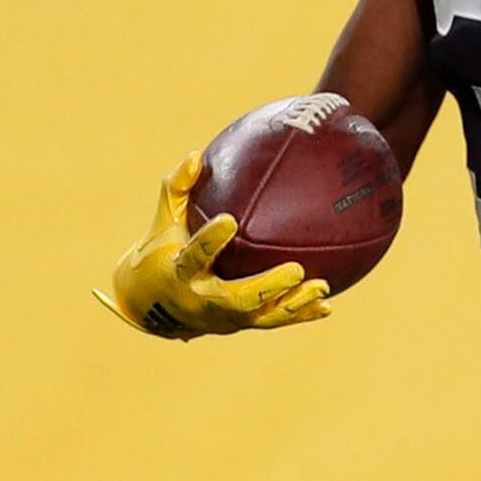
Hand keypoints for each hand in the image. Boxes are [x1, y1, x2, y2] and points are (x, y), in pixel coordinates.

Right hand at [95, 152, 331, 338]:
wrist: (154, 306)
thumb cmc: (161, 252)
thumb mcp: (164, 221)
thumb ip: (178, 189)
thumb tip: (196, 155)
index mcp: (180, 272)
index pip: (195, 257)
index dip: (211, 241)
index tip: (229, 220)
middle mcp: (202, 299)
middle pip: (237, 298)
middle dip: (267, 286)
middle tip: (297, 269)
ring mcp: (223, 317)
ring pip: (261, 315)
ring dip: (293, 303)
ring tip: (322, 287)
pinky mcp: (238, 324)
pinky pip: (271, 321)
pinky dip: (298, 314)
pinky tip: (326, 306)